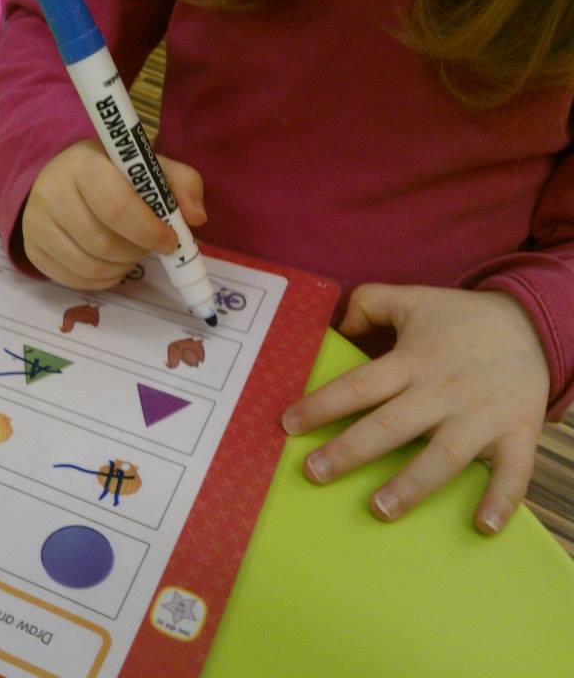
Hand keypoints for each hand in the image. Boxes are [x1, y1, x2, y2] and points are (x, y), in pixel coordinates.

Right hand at [22, 139, 206, 289]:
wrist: (55, 175)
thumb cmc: (109, 171)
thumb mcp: (146, 165)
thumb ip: (181, 183)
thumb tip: (196, 218)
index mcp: (84, 164)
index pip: (116, 207)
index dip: (149, 231)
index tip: (169, 241)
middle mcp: (52, 192)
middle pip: (104, 243)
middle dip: (137, 252)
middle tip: (149, 246)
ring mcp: (36, 224)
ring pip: (90, 267)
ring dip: (122, 268)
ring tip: (131, 253)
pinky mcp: (32, 250)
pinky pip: (75, 281)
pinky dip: (103, 280)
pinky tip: (112, 263)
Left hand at [282, 284, 549, 533]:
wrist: (535, 323)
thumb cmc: (461, 318)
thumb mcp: (413, 299)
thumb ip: (369, 303)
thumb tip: (335, 326)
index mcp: (414, 361)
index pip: (360, 384)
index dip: (322, 404)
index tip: (289, 424)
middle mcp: (443, 391)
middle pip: (392, 425)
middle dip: (351, 451)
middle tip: (314, 473)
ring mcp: (481, 415)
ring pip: (443, 455)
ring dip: (412, 485)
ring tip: (379, 510)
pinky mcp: (517, 432)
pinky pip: (513, 471)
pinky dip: (501, 499)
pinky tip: (483, 526)